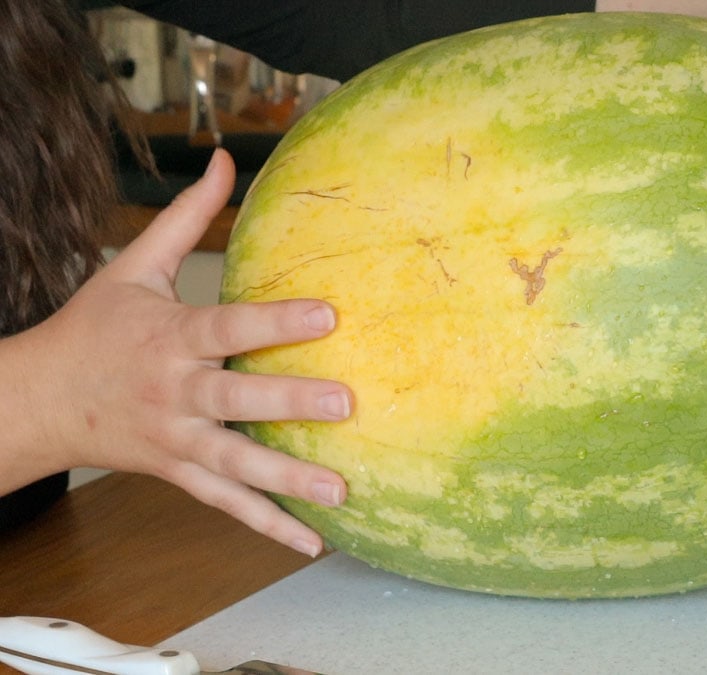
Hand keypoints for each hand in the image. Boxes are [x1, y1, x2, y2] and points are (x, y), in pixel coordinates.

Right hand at [28, 149, 350, 555]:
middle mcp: (174, 393)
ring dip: (289, 480)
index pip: (228, 326)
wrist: (39, 401)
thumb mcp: (132, 267)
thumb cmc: (93, 330)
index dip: (276, 321)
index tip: (329, 314)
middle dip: (289, 403)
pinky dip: (268, 525)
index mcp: (168, 338)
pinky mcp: (178, 473)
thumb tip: (225, 158)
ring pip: (236, 464)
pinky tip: (313, 540)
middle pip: (235, 400)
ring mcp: (176, 441)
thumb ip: (186, 218)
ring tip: (344, 490)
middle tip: (347, 403)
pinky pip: (226, 503)